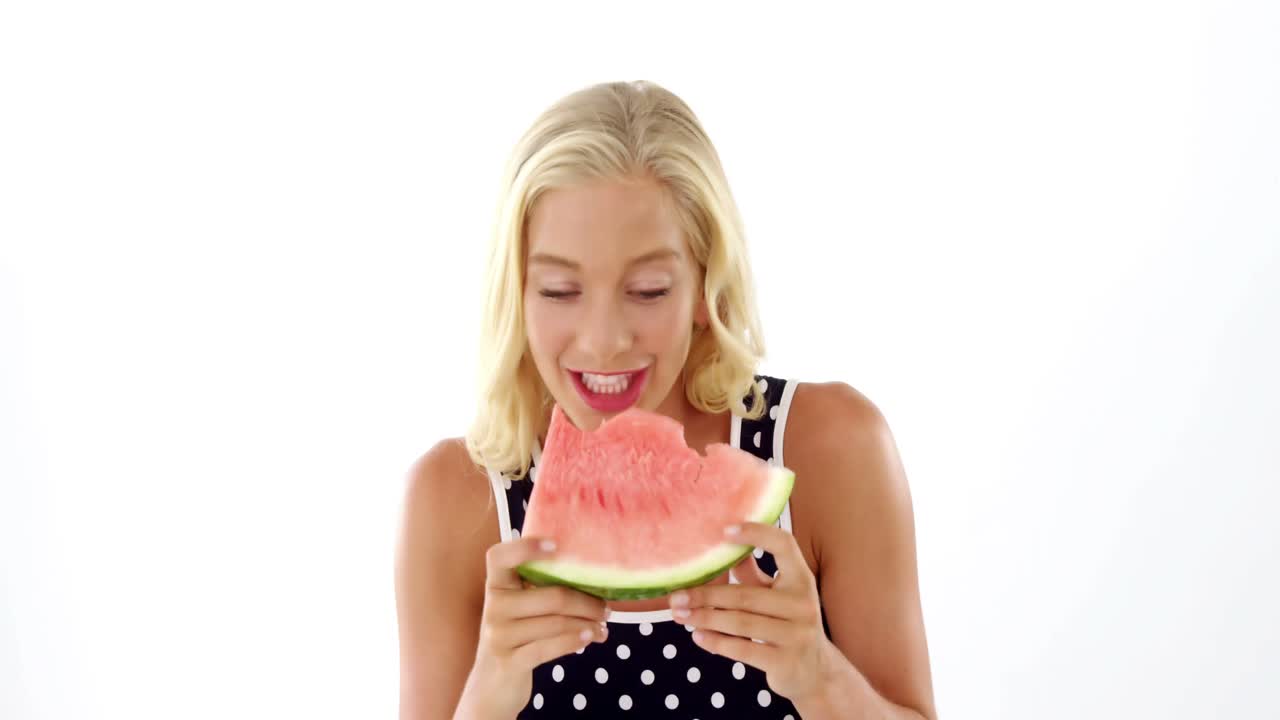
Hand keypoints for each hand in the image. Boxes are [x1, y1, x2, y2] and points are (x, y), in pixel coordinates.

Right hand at [456, 535, 609, 718]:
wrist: (491, 686)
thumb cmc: (514, 638)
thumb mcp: (516, 609)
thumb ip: (536, 589)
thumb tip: (588, 573)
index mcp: (496, 586)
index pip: (500, 556)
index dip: (525, 547)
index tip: (556, 544)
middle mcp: (493, 607)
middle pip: (552, 597)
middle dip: (586, 602)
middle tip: (606, 608)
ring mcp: (499, 636)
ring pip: (556, 623)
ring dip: (587, 624)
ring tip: (603, 627)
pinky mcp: (509, 661)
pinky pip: (549, 647)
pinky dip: (574, 641)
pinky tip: (591, 637)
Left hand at [668, 522, 835, 703]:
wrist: (816, 672)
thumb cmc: (788, 623)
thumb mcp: (777, 595)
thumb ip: (752, 574)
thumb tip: (722, 548)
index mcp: (801, 580)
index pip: (785, 545)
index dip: (757, 534)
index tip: (725, 530)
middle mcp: (803, 605)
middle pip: (745, 595)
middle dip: (705, 595)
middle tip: (676, 596)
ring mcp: (797, 635)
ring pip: (740, 623)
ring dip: (705, 618)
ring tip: (680, 615)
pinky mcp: (785, 662)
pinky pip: (743, 650)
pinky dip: (716, 642)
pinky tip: (698, 636)